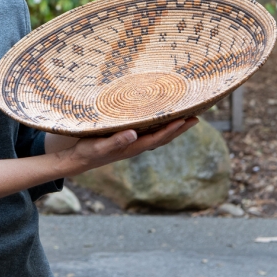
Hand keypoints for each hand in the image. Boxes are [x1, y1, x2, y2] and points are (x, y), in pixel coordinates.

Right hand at [61, 116, 199, 175]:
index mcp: (133, 147)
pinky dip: (160, 125)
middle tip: (197, 117)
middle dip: (180, 128)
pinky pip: (149, 131)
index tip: (186, 119)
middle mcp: (136, 145)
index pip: (158, 138)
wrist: (79, 160)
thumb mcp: (99, 146)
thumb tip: (134, 134)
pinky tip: (161, 119)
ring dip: (173, 127)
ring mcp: (133, 143)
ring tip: (186, 117)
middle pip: (164, 137)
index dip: (172, 129)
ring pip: (158, 134)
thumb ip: (116, 141)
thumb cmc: (88, 151)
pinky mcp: (127, 139)